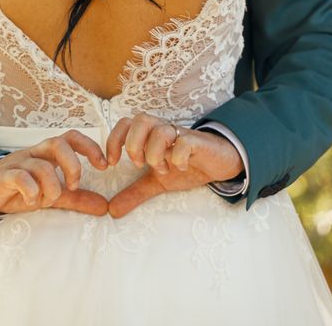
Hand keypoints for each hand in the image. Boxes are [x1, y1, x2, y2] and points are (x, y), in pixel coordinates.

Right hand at [0, 130, 109, 216]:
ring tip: (49, 200)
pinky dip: (31, 191)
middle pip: (58, 142)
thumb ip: (77, 199)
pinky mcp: (3, 177)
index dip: (91, 147)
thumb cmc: (18, 189)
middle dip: (73, 164)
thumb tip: (104, 207)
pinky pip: (20, 177)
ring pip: (41, 165)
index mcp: (48, 154)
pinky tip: (32, 201)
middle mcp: (34, 154)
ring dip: (52, 186)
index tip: (104, 166)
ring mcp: (18, 163)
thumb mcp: (51, 194)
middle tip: (74, 185)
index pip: (71, 137)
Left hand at [105, 113, 244, 217]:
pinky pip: (184, 142)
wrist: (219, 163)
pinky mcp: (199, 143)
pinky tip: (180, 167)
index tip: (111, 163)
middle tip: (139, 164)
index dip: (114, 140)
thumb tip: (112, 211)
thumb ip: (135, 193)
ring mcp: (181, 135)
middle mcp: (163, 129)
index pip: (125, 123)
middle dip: (134, 145)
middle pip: (141, 120)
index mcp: (150, 134)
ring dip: (155, 153)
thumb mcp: (157, 182)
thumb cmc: (186, 166)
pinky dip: (178, 157)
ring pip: (160, 130)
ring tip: (162, 169)